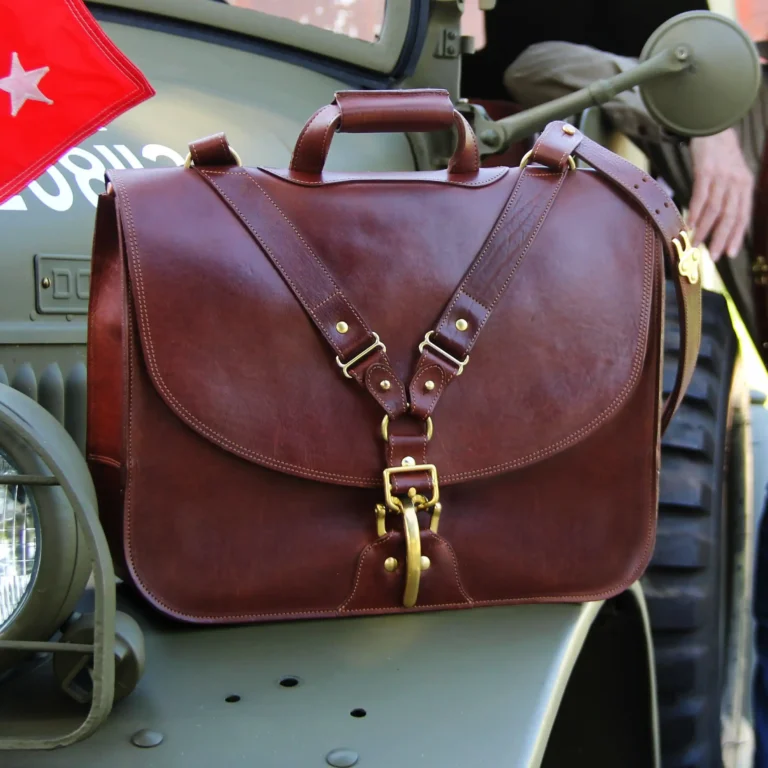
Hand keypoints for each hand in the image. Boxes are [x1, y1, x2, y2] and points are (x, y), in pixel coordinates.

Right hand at [688, 128, 753, 260]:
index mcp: (745, 185)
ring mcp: (722, 176)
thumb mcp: (732, 175)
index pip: (743, 216)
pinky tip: (690, 225)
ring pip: (715, 209)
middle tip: (714, 256)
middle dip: (721, 238)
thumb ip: (729, 196)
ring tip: (696, 244)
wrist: (712, 128)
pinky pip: (701, 196)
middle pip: (730, 216)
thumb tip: (718, 222)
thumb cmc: (720, 156)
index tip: (729, 254)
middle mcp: (737, 182)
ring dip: (705, 230)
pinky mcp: (706, 171)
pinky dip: (695, 213)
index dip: (736, 236)